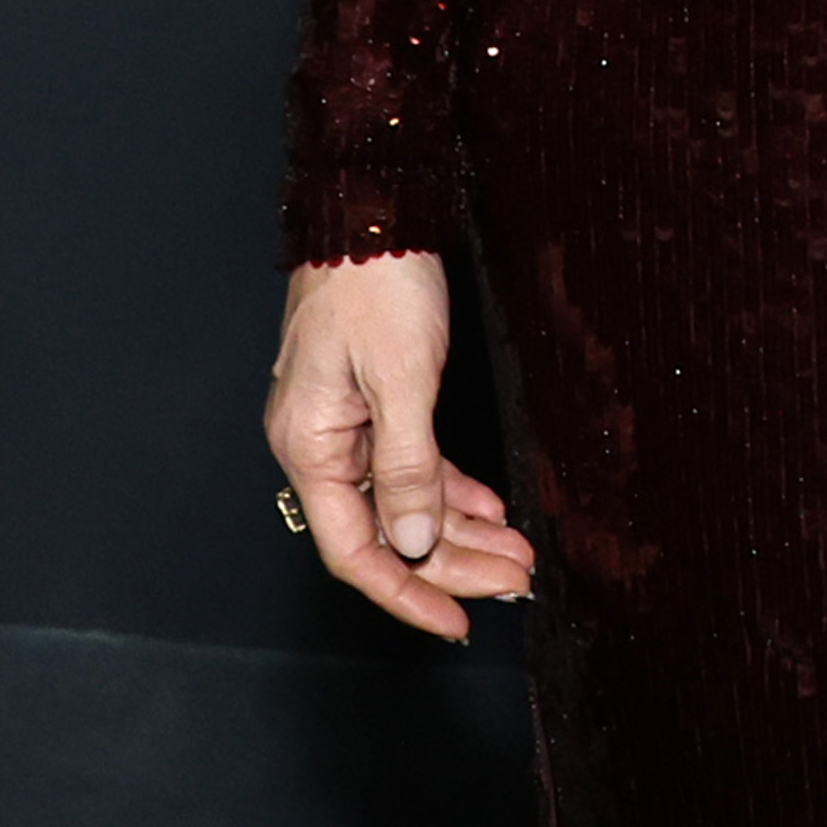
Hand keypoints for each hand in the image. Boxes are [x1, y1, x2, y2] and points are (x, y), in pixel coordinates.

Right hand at [267, 253, 533, 633]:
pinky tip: (488, 508)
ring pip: (403, 502)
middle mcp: (320, 445)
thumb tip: (414, 542)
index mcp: (310, 448)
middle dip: (451, 563)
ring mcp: (346, 424)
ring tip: (516, 552)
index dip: (408, 593)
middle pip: (385, 532)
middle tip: (515, 581)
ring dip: (459, 530)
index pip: (355, 550)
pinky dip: (449, 488)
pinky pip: (410, 464)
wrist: (371, 205)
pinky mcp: (373, 400)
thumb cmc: (374, 281)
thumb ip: (407, 466)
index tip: (458, 621)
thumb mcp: (399, 378)